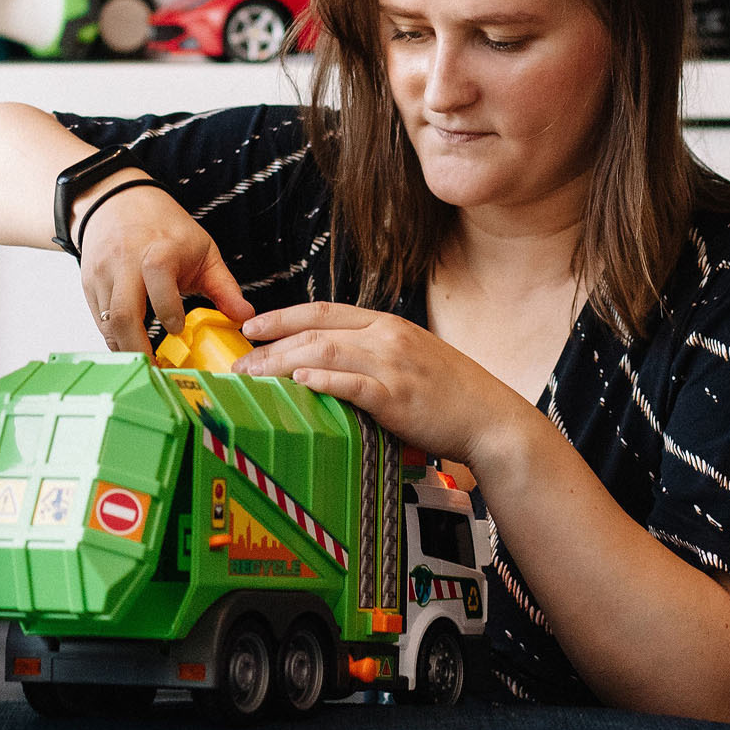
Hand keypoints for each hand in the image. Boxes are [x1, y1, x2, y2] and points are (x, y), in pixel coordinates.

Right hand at [75, 178, 253, 352]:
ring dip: (125, 347)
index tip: (179, 330)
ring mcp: (103, 273)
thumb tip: (245, 318)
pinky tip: (131, 346)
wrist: (116, 202)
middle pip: (123, 311)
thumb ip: (224, 287)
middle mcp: (126, 261)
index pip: (158, 276)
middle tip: (157, 367)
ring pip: (107, 321)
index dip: (168, 308)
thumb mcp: (202, 250)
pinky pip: (99, 320)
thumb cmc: (165, 228)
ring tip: (145, 363)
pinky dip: (114, 337)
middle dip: (139, 346)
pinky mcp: (89, 284)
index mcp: (159, 249)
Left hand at [231, 302, 533, 476]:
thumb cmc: (450, 394)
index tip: (250, 327)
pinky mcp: (398, 397)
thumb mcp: (410, 357)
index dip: (281, 317)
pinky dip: (322, 382)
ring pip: (323, 355)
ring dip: (281, 366)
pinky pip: (352, 385)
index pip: (323, 311)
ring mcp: (393, 366)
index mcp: (387, 324)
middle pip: (314, 333)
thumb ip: (371, 353)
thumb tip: (323, 364)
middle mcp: (386, 337)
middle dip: (269, 347)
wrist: (491, 418)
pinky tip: (298, 384)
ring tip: (252, 379)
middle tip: (238, 365)